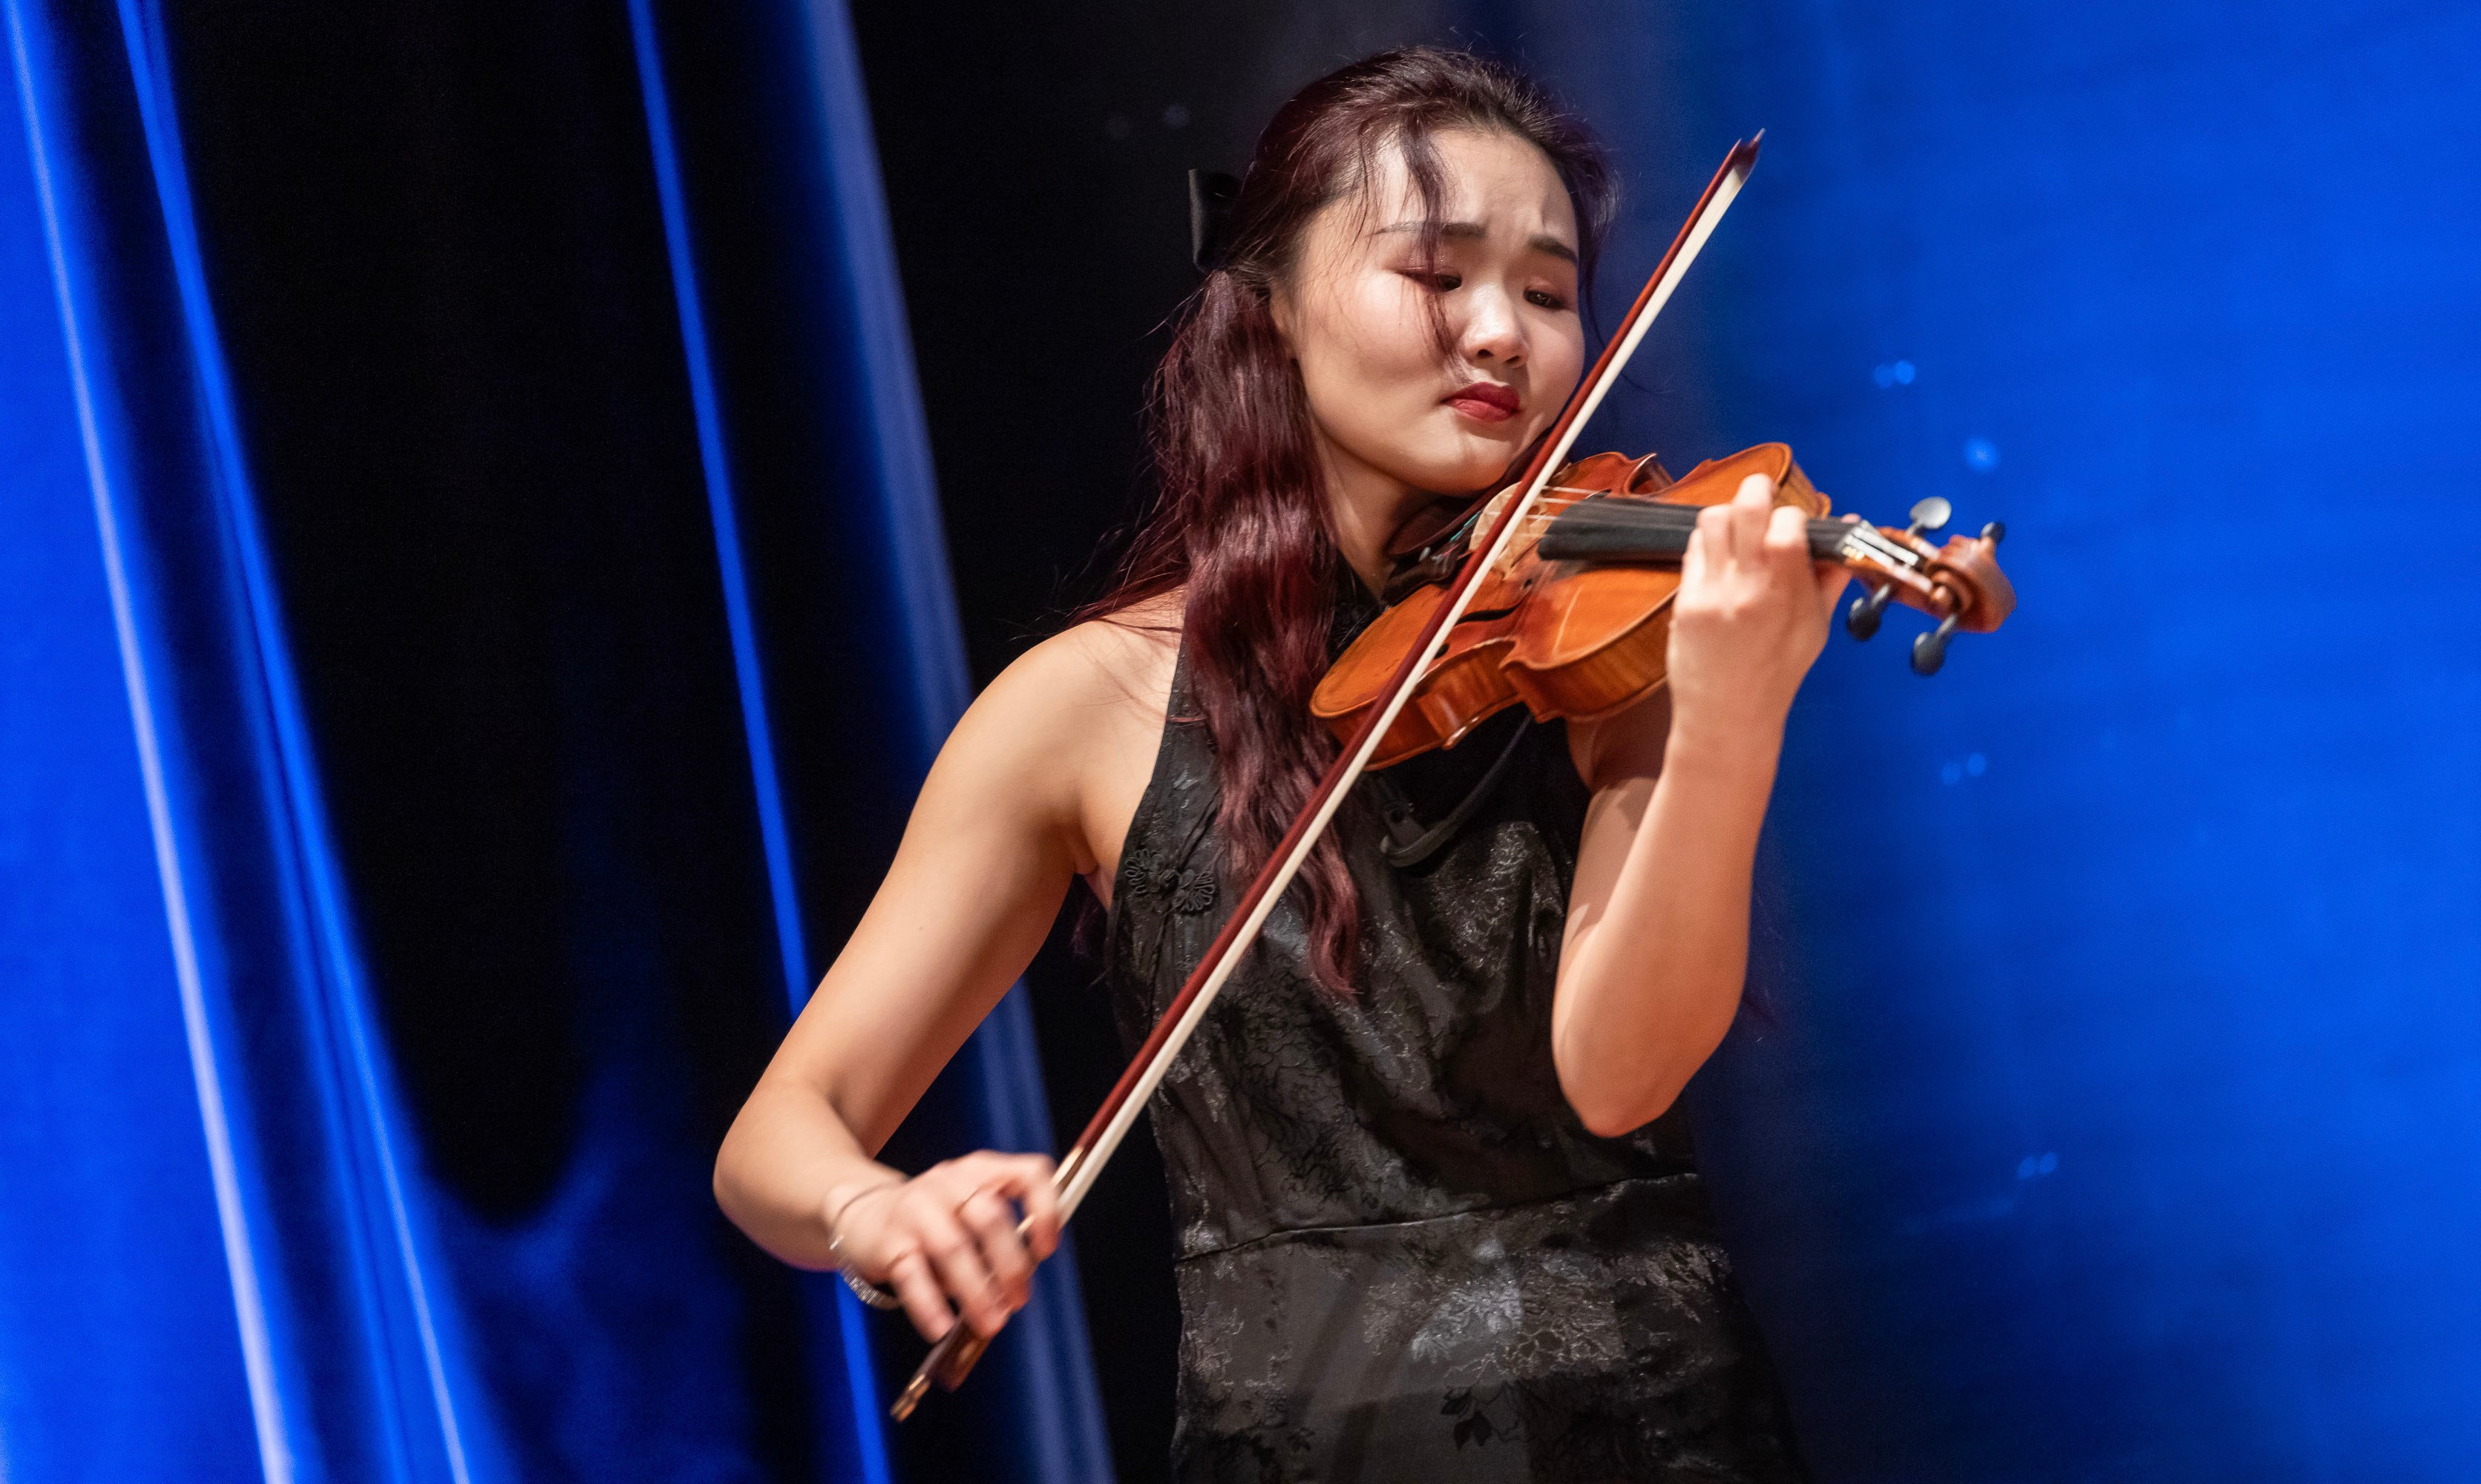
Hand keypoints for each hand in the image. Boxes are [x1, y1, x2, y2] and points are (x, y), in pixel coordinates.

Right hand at [825, 1151, 1061, 1341]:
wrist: (864, 1213)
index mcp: (981, 1171)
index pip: (1028, 1174)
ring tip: (990, 1324)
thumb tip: (1016, 1289)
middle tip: (1018, 1301)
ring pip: (953, 1248)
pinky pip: (912, 1276)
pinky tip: (942, 1329)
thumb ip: (998, 1241)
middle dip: (1010, 1265)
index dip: (1046, 1210)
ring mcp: (916, 1208)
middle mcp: (950, 1182)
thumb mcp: (969, 1213)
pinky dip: (929, 1306)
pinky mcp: (889, 1241)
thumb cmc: (935, 1220)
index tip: (1047, 1250)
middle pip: (990, 1217)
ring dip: (977, 1292)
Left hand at [1666, 473, 1851, 750]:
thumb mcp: (1816, 628)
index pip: (1787, 524)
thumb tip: (1849, 534)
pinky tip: (1719, 557)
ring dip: (1728, 514)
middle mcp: (1747, 588)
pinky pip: (1693, 550)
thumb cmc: (1778, 672)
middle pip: (1745, 509)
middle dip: (1756, 489)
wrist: (1728, 715)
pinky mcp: (1684, 601)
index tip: (1794, 523)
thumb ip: (1829, 578)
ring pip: (1711, 520)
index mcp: (1786, 594)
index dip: (1792, 514)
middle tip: (1762, 493)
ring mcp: (1711, 593)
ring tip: (1739, 529)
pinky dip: (1708, 543)